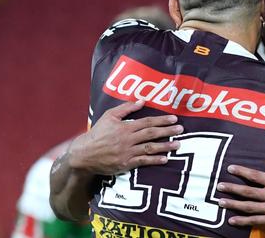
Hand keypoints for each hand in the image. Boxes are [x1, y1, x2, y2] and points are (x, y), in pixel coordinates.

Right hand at [68, 100, 182, 174]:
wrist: (84, 154)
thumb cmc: (97, 133)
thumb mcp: (109, 116)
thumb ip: (126, 108)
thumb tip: (141, 101)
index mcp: (125, 127)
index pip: (147, 122)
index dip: (161, 120)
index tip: (174, 119)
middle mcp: (128, 139)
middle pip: (151, 134)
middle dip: (168, 131)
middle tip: (181, 129)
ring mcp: (127, 152)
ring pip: (150, 148)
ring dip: (165, 146)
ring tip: (178, 144)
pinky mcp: (126, 164)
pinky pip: (143, 162)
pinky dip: (154, 160)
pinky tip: (165, 159)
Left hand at [217, 144, 264, 229]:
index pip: (255, 175)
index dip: (242, 171)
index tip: (230, 168)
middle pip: (247, 191)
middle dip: (232, 188)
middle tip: (218, 186)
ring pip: (248, 207)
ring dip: (233, 204)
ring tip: (220, 202)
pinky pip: (255, 220)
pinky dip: (242, 221)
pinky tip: (231, 220)